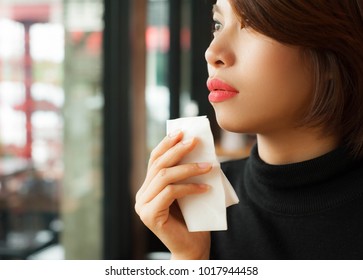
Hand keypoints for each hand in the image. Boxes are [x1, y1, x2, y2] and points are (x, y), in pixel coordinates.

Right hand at [135, 130, 211, 258]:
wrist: (193, 248)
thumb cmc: (193, 219)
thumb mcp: (188, 192)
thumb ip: (185, 175)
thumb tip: (197, 150)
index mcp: (148, 187)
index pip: (154, 160)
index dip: (166, 144)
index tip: (181, 132)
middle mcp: (142, 195)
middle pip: (157, 165)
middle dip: (177, 150)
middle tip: (195, 141)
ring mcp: (143, 206)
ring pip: (164, 177)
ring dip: (188, 168)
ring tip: (209, 166)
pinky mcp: (150, 216)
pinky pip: (170, 193)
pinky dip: (189, 187)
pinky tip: (206, 187)